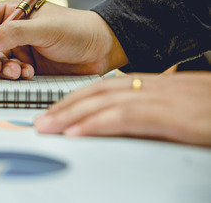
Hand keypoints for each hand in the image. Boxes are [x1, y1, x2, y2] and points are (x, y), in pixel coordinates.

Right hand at [0, 0, 127, 78]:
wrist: (102, 50)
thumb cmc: (77, 29)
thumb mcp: (44, 28)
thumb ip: (14, 33)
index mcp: (15, 12)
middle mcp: (14, 30)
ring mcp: (20, 49)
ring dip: (2, 68)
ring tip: (17, 72)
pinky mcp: (27, 66)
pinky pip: (10, 73)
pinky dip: (14, 76)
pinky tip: (28, 74)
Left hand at [34, 72, 210, 146]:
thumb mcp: (178, 109)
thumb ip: (150, 113)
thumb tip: (124, 124)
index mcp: (151, 85)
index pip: (104, 87)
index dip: (76, 98)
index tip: (56, 111)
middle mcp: (151, 86)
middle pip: (97, 92)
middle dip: (65, 106)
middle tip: (40, 120)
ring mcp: (160, 97)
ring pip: (104, 102)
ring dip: (71, 115)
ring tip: (47, 127)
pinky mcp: (170, 113)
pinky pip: (124, 117)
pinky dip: (96, 124)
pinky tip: (76, 133)